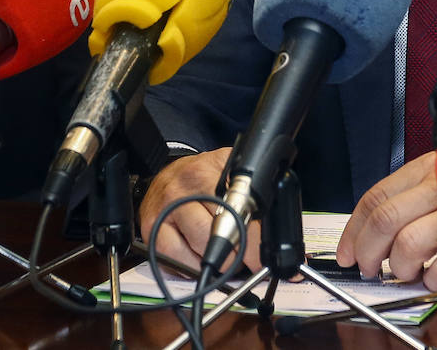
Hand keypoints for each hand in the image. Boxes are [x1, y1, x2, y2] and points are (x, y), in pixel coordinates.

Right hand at [138, 148, 261, 274]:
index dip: (255, 239)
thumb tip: (285, 229)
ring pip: (201, 246)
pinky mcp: (151, 228)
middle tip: (244, 256)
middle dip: (239, 251)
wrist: (168, 174)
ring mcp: (166, 207)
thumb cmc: (204, 177)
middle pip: (222, 231)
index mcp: (212, 170)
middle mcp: (186, 186)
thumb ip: (257, 193)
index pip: (240, 208)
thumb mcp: (233, 173)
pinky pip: (175, 259)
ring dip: (216, 260)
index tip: (262, 259)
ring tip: (222, 253)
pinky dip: (191, 265)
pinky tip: (198, 255)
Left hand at [336, 154, 436, 288]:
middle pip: (386, 219)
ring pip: (408, 242)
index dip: (354, 230)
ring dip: (400, 267)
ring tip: (408, 273)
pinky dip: (433, 279)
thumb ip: (412, 204)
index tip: (348, 253)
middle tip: (370, 268)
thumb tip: (373, 236)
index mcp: (427, 171)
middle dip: (369, 252)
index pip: (376, 197)